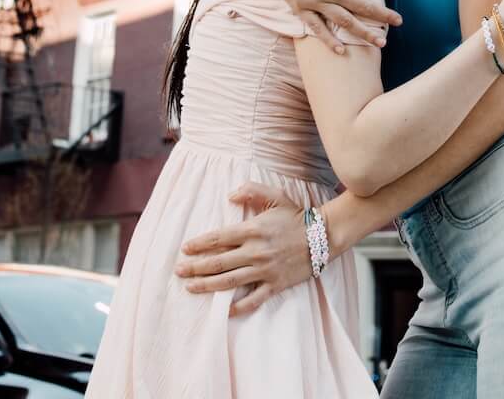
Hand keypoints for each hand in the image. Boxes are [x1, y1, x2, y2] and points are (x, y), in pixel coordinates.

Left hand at [174, 182, 312, 314]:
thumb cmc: (298, 216)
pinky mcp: (275, 284)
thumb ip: (251, 192)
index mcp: (253, 230)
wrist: (324, 236)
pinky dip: (238, 307)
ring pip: (230, 281)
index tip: (184, 249)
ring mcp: (265, 270)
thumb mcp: (275, 196)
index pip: (218, 238)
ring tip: (191, 287)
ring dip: (207, 285)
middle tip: (179, 271)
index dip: (199, 244)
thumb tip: (229, 196)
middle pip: (218, 262)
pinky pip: (253, 299)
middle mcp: (255, 251)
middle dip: (195, 267)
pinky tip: (223, 311)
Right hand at [248, 0, 398, 52]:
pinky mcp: (300, 8)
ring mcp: (315, 1)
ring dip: (364, 33)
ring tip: (381, 42)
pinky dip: (328, 41)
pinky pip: (317, 28)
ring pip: (345, 22)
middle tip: (399, 22)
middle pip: (362, 6)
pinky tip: (341, 50)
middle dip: (383, 15)